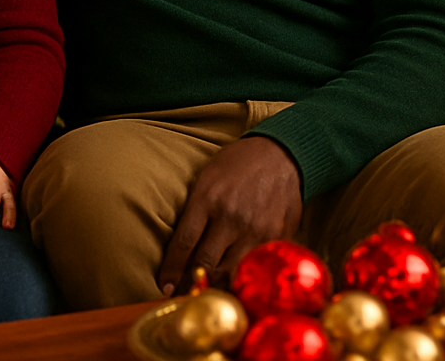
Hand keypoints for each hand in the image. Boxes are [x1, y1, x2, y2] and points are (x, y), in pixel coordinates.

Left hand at [157, 136, 302, 295]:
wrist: (281, 154)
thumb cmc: (238, 163)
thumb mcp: (207, 176)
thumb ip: (195, 209)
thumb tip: (181, 245)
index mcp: (208, 198)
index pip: (184, 243)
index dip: (171, 269)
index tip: (164, 286)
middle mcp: (230, 217)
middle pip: (206, 263)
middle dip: (194, 281)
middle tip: (187, 291)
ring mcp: (255, 229)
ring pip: (231, 272)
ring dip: (219, 283)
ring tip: (212, 288)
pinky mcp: (275, 236)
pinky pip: (256, 266)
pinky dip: (245, 275)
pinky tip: (239, 277)